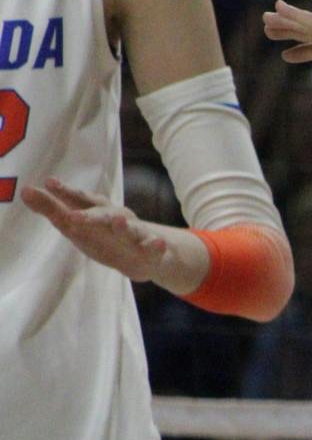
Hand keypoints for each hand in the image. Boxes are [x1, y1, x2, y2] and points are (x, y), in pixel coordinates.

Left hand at [21, 178, 171, 283]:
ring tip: (119, 222)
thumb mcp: (78, 225)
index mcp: (98, 212)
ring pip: (130, 229)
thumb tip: (25, 191)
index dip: (67, 194)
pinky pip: (154, 248)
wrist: (148, 255)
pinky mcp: (151, 250)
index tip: (50, 184)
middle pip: (103, 216)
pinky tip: (157, 244)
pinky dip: (156, 246)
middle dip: (90, 215)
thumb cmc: (106, 236)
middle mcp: (116, 219)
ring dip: (124, 226)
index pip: (81, 201)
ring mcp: (135, 234)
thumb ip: (53, 209)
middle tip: (71, 216)